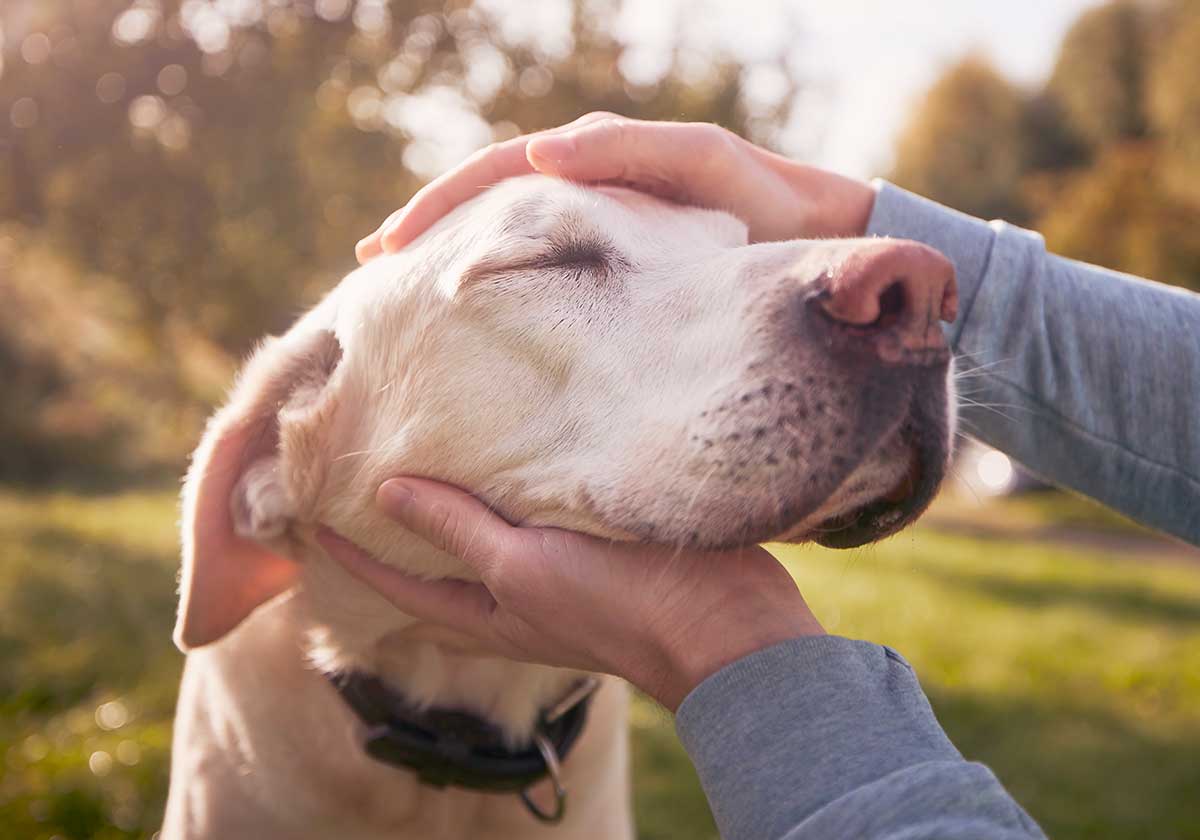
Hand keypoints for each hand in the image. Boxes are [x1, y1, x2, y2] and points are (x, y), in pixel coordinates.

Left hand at [317, 478, 823, 710]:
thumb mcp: (523, 566)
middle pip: (437, 567)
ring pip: (486, 540)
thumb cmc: (615, 603)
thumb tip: (385, 492)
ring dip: (452, 508)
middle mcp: (513, 598)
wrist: (721, 622)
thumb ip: (458, 530)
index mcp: (487, 613)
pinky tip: (510, 455)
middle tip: (359, 484)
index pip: (397, 584)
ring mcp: (555, 576)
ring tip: (424, 459)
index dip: (351, 554)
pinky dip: (509, 492)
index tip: (310, 515)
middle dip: (397, 533)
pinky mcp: (594, 548)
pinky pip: (533, 519)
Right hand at [355, 114, 876, 262]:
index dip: (440, 206)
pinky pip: (544, 267)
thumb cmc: (764, 201)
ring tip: (404, 292)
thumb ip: (631, 153)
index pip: (498, 175)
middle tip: (372, 269)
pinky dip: (502, 281)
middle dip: (429, 230)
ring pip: (508, 237)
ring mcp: (599, 226)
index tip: (391, 247)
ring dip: (455, 257)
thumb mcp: (703, 165)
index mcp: (596, 158)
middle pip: (487, 202)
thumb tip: (542, 157)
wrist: (817, 238)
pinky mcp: (617, 266)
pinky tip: (476, 314)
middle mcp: (587, 186)